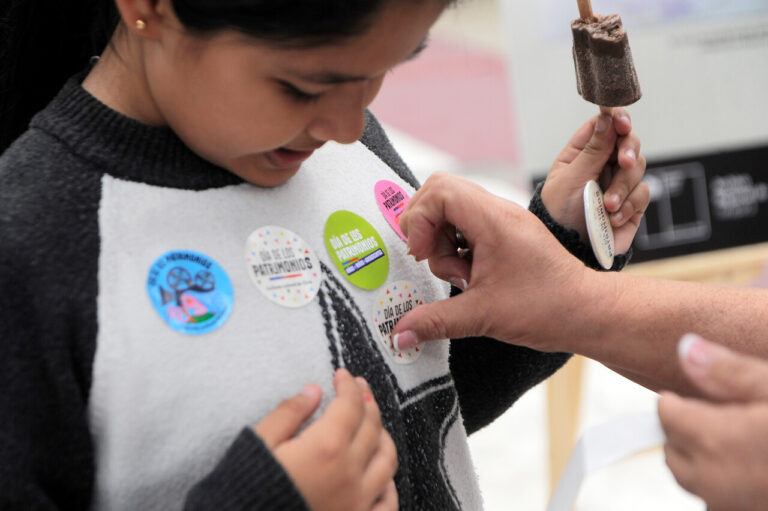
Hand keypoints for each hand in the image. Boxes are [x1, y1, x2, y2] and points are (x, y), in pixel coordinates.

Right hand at [255, 369, 397, 510]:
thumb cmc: (247, 488)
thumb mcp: (260, 442)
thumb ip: (289, 413)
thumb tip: (313, 391)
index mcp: (325, 447)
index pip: (350, 404)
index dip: (348, 385)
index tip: (342, 375)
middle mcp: (348, 472)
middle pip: (372, 427)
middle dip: (367, 402)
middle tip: (359, 389)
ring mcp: (357, 501)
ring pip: (386, 459)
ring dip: (383, 435)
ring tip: (373, 423)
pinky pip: (387, 503)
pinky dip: (389, 484)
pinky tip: (382, 474)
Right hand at [391, 172, 596, 349]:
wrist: (588, 312)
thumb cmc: (547, 307)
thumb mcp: (482, 316)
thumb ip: (434, 321)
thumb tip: (399, 335)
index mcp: (493, 220)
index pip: (439, 191)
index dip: (419, 219)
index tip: (421, 254)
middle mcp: (498, 212)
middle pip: (440, 195)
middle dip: (426, 229)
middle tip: (431, 261)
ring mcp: (502, 221)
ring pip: (452, 213)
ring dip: (442, 244)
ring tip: (461, 277)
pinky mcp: (505, 235)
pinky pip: (467, 227)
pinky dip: (457, 249)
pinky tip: (470, 277)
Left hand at [541, 109, 648, 253]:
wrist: (569, 248)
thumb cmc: (560, 213)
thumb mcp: (570, 180)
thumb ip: (592, 151)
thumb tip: (607, 118)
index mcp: (582, 153)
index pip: (603, 125)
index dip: (616, 120)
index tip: (622, 123)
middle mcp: (602, 164)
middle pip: (627, 142)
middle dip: (628, 150)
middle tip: (624, 162)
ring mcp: (618, 182)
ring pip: (637, 168)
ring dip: (622, 186)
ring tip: (606, 205)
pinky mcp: (631, 203)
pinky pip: (642, 194)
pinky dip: (628, 205)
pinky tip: (612, 218)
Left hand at [658, 334, 767, 510]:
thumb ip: (730, 372)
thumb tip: (687, 349)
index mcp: (718, 442)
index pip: (667, 416)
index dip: (676, 400)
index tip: (685, 392)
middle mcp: (718, 483)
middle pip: (674, 452)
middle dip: (685, 430)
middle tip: (715, 413)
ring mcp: (734, 510)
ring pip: (695, 481)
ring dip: (703, 460)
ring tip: (739, 438)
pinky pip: (721, 502)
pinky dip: (726, 483)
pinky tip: (756, 466)